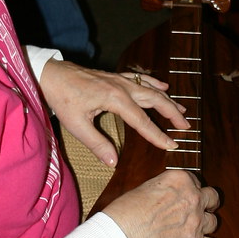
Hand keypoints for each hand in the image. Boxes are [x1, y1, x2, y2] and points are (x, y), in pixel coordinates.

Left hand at [39, 58, 188, 166]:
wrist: (51, 74)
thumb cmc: (62, 99)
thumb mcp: (77, 125)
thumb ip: (97, 144)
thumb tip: (114, 163)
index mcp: (115, 99)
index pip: (142, 121)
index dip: (158, 134)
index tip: (172, 145)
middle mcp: (122, 86)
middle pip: (154, 100)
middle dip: (172, 113)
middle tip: (186, 127)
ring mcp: (119, 79)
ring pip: (150, 89)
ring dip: (167, 100)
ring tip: (182, 110)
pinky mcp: (114, 76)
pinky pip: (140, 79)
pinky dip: (154, 83)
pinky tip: (163, 87)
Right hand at [103, 169, 219, 237]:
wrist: (124, 234)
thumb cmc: (126, 210)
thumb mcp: (144, 188)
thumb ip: (163, 190)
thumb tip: (167, 199)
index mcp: (180, 179)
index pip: (195, 181)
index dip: (190, 190)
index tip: (185, 196)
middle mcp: (193, 198)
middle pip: (213, 198)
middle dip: (208, 203)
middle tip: (200, 209)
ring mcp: (196, 221)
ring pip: (214, 222)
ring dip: (204, 225)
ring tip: (193, 229)